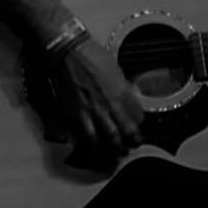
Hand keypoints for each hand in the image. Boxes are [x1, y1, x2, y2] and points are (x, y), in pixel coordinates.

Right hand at [51, 38, 144, 155]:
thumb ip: (123, 88)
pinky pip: (84, 136)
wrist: (67, 52)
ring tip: (115, 155)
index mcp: (121, 93)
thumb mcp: (116, 70)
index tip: (139, 128)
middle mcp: (108, 106)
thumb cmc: (92, 56)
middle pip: (124, 133)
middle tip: (131, 146)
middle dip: (130, 143)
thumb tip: (128, 98)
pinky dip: (91, 145)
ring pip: (105, 140)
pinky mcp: (74, 115)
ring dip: (112, 150)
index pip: (137, 117)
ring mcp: (91, 112)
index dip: (139, 124)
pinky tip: (94, 149)